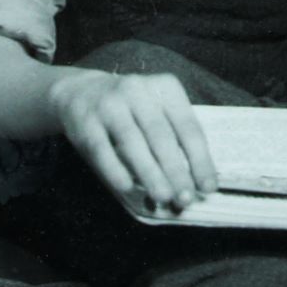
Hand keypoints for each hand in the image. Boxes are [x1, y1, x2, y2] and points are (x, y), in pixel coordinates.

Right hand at [49, 66, 215, 213]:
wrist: (79, 91)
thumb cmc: (130, 110)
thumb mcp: (156, 110)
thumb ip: (174, 137)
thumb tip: (193, 183)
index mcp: (164, 87)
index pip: (188, 127)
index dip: (200, 159)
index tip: (207, 188)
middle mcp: (137, 90)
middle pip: (161, 136)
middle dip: (176, 170)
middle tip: (185, 199)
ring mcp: (109, 103)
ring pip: (132, 142)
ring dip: (150, 173)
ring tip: (162, 197)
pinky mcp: (84, 120)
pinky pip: (102, 148)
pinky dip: (115, 169)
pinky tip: (127, 187)